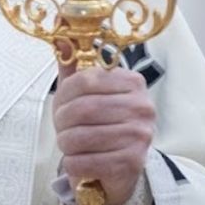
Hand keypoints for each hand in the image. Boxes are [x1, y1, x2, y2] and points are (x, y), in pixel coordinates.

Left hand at [52, 63, 154, 204]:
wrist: (117, 166)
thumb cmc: (98, 124)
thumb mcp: (85, 93)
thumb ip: (74, 66)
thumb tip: (61, 38)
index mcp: (132, 82)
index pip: (84, 81)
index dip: (63, 95)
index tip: (61, 105)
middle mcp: (142, 107)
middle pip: (82, 109)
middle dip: (62, 122)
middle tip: (62, 128)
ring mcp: (141, 135)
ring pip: (81, 136)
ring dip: (66, 143)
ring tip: (71, 144)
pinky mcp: (133, 163)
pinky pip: (85, 161)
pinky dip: (73, 163)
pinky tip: (79, 161)